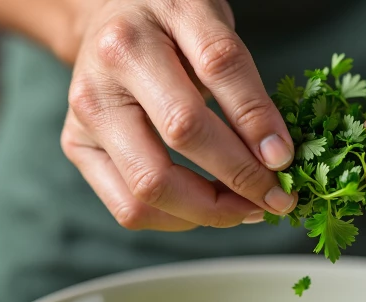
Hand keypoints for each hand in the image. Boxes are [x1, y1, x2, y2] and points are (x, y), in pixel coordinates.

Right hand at [61, 0, 296, 230]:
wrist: (109, 19)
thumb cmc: (169, 26)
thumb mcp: (212, 29)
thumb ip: (244, 85)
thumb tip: (275, 156)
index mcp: (144, 30)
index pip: (217, 69)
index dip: (257, 120)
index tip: (286, 158)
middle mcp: (105, 72)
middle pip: (181, 134)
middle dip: (241, 176)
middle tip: (277, 197)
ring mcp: (84, 116)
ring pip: (149, 187)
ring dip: (211, 210)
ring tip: (249, 207)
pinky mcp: (78, 148)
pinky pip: (129, 208)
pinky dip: (180, 218)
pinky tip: (211, 207)